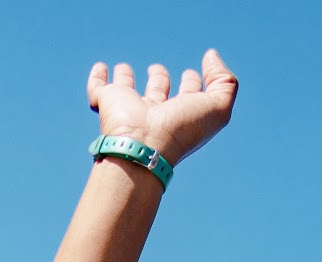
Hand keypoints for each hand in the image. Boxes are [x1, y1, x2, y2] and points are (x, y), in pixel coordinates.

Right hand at [88, 49, 238, 165]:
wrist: (143, 145)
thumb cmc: (181, 129)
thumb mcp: (218, 106)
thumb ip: (224, 80)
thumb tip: (211, 56)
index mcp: (180, 114)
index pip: (187, 95)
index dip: (192, 83)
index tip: (193, 72)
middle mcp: (154, 111)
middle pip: (157, 92)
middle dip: (159, 79)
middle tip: (158, 70)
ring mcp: (129, 107)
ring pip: (127, 89)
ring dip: (125, 78)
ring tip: (123, 68)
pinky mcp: (107, 101)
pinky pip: (98, 87)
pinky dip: (97, 77)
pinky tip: (100, 67)